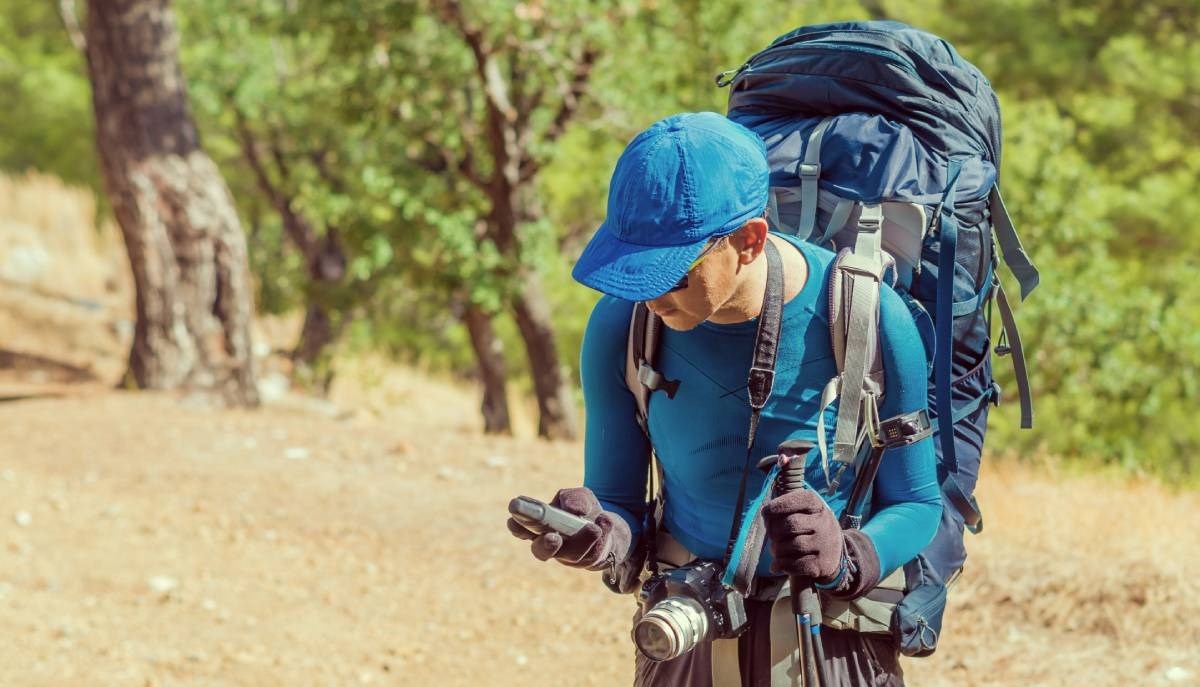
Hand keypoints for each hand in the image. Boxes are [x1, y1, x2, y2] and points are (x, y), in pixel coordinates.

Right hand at [506, 487, 631, 570]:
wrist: (607, 526)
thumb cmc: (584, 510)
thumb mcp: (580, 496)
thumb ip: (574, 498)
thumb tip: (572, 509)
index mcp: (539, 526)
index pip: (522, 529)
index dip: (517, 527)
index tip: (513, 520)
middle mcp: (551, 545)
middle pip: (541, 551)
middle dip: (546, 545)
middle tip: (553, 537)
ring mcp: (570, 556)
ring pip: (572, 555)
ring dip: (582, 541)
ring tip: (593, 528)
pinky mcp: (590, 560)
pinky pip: (595, 552)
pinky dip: (603, 533)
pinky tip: (606, 520)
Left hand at [763, 488, 845, 584]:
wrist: (832, 552)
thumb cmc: (808, 527)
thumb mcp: (802, 511)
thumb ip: (784, 509)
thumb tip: (766, 515)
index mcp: (817, 506)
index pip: (796, 501)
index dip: (777, 506)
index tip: (766, 513)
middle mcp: (824, 523)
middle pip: (790, 524)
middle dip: (774, 531)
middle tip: (772, 536)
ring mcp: (825, 544)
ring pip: (792, 545)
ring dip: (777, 550)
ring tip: (775, 551)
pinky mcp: (822, 564)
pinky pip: (796, 565)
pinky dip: (782, 565)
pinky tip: (776, 566)